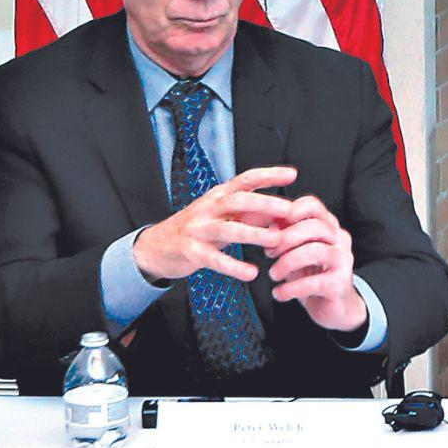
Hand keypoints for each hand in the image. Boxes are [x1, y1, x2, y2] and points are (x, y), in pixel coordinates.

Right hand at [133, 166, 295, 282]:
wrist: (155, 247)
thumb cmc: (193, 229)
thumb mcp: (219, 215)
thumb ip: (248, 213)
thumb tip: (279, 212)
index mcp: (217, 196)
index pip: (245, 180)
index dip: (268, 176)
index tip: (291, 175)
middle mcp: (207, 209)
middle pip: (237, 200)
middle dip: (264, 203)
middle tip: (288, 210)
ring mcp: (198, 230)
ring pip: (228, 229)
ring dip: (254, 234)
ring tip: (276, 240)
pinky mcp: (191, 252)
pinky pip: (215, 259)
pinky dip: (234, 267)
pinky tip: (250, 273)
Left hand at [265, 195, 366, 332]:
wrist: (334, 306)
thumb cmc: (310, 273)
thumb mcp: (292, 250)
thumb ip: (279, 233)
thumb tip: (254, 218)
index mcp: (327, 226)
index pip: (312, 205)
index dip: (288, 212)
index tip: (269, 228)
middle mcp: (339, 240)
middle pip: (313, 227)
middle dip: (284, 239)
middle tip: (268, 253)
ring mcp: (343, 261)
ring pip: (315, 251)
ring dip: (287, 262)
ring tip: (273, 274)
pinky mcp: (339, 284)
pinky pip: (314, 282)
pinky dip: (290, 288)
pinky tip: (279, 293)